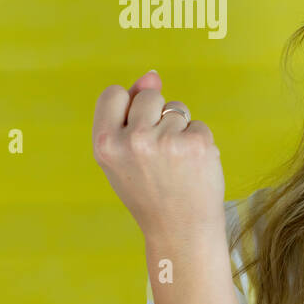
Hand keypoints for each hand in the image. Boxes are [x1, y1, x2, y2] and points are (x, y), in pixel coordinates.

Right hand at [92, 70, 225, 240]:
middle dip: (158, 116)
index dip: (127, 106)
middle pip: (150, 96)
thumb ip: (128, 115)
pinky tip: (193, 166)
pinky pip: (199, 124)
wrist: (180, 228)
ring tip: (175, 163)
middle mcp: (133, 140)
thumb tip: (152, 76)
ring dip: (180, 129)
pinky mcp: (196, 144)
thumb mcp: (123, 156)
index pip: (112, 94)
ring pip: (177, 108)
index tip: (135, 129)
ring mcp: (166, 141)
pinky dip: (199, 141)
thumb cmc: (148, 190)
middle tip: (158, 154)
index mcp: (105, 144)